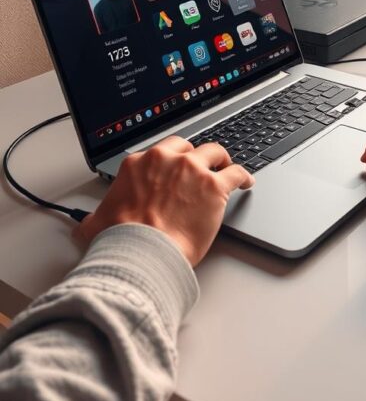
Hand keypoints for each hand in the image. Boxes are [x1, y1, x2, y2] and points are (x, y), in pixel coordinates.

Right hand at [74, 136, 254, 265]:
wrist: (142, 253)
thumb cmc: (122, 240)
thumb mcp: (97, 225)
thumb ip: (93, 220)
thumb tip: (83, 228)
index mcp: (139, 164)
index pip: (162, 151)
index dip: (172, 159)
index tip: (176, 166)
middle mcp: (166, 160)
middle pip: (189, 147)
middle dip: (196, 155)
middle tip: (202, 166)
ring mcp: (192, 171)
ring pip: (214, 153)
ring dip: (222, 160)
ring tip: (227, 167)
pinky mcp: (214, 187)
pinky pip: (236, 173)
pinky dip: (243, 176)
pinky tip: (246, 181)